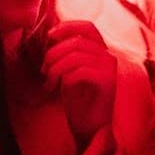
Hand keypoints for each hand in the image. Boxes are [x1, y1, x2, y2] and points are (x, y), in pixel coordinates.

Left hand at [43, 20, 117, 146]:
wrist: (90, 127)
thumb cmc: (78, 101)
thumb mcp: (69, 72)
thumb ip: (67, 54)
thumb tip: (53, 35)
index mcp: (101, 52)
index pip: (88, 27)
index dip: (68, 26)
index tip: (50, 36)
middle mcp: (108, 57)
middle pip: (77, 41)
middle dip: (54, 53)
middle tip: (44, 70)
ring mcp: (110, 69)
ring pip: (76, 55)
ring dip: (56, 67)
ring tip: (49, 81)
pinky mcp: (108, 82)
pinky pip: (80, 71)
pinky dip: (65, 78)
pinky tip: (60, 88)